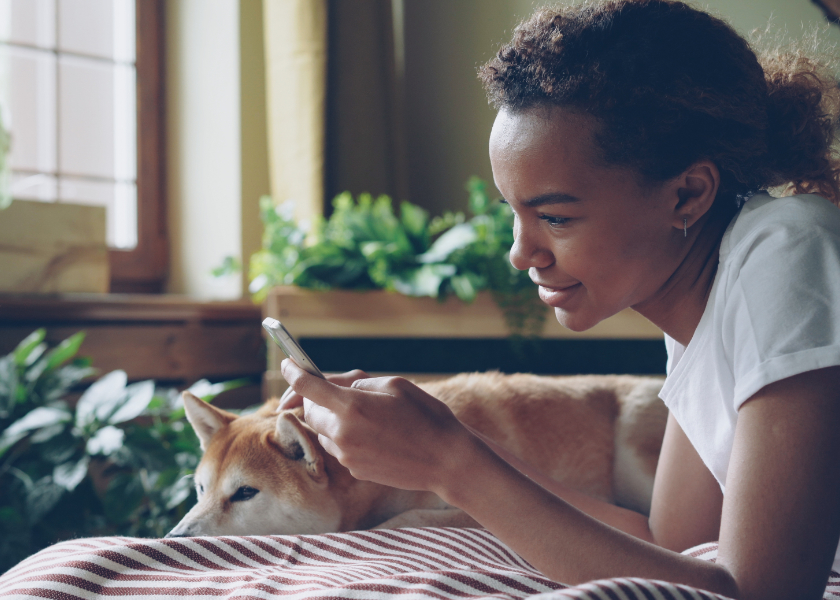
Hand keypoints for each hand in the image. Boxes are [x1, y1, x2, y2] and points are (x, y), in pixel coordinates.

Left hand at [280, 358, 472, 492]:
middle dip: (316, 401)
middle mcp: (343, 434)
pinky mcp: (355, 471)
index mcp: (352, 407)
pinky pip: (340, 449)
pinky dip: (347, 438)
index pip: (308, 388)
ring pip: (323, 433)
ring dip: (333, 421)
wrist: (446, 460)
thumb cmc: (426, 416)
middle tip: (335, 393)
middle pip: (311, 413)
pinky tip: (375, 436)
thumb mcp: (394, 385)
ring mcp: (347, 456)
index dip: (294, 374)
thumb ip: (358, 384)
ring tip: (368, 417)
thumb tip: (334, 387)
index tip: (287, 366)